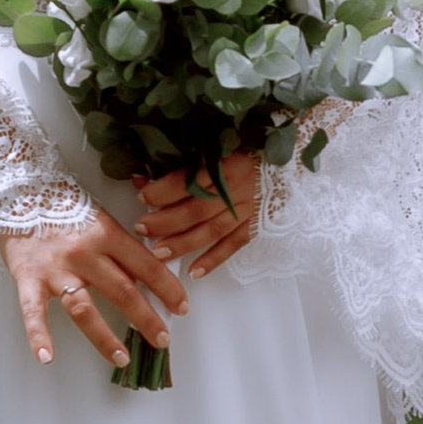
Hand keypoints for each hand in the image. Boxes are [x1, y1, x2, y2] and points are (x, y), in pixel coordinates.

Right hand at [0, 209, 187, 369]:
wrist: (19, 192)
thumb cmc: (64, 207)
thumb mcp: (101, 220)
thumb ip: (122, 248)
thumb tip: (149, 277)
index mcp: (107, 235)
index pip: (147, 266)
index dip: (168, 289)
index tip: (182, 308)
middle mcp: (84, 254)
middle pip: (122, 292)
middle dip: (147, 319)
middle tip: (163, 340)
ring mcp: (56, 269)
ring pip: (84, 309)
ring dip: (104, 338)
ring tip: (121, 359)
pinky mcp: (28, 279)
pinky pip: (33, 312)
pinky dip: (38, 335)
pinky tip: (46, 357)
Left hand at [137, 150, 264, 281]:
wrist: (281, 165)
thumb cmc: (240, 155)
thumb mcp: (211, 152)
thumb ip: (178, 167)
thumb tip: (141, 179)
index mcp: (225, 164)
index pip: (190, 180)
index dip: (164, 190)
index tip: (143, 196)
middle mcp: (236, 189)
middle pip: (197, 209)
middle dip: (166, 221)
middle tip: (142, 228)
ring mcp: (248, 210)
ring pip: (212, 230)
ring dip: (184, 243)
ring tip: (159, 254)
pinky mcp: (255, 225)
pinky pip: (232, 245)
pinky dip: (213, 260)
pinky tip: (194, 272)